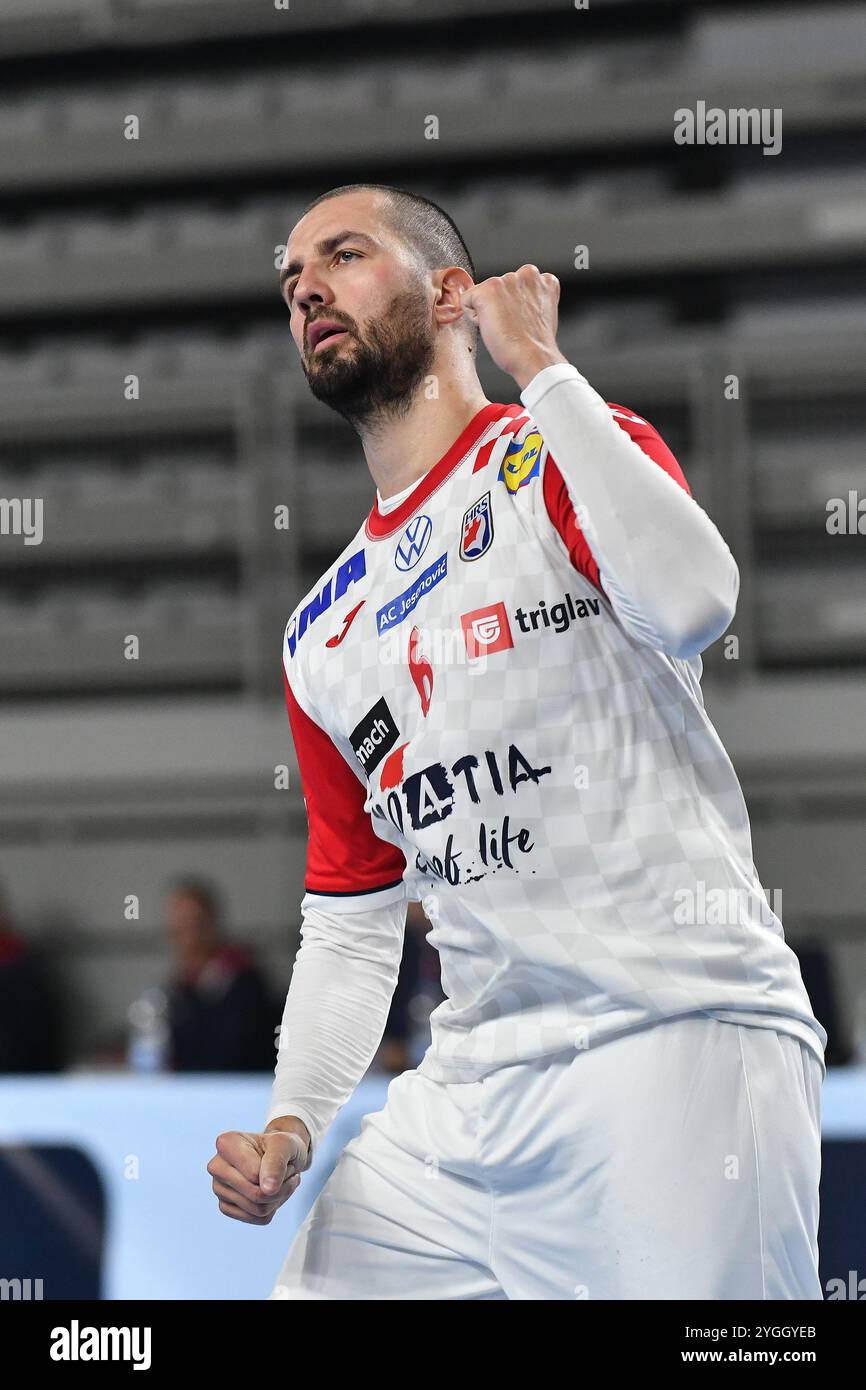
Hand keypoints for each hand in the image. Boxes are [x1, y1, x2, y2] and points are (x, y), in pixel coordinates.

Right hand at [207, 1125, 307, 1225]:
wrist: (281, 1155)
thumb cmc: (281, 1146)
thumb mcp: (284, 1144)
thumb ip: (276, 1162)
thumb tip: (267, 1190)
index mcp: (226, 1143)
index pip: (255, 1174)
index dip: (275, 1171)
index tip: (279, 1157)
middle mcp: (217, 1166)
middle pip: (256, 1194)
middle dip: (280, 1187)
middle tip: (289, 1171)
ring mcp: (219, 1189)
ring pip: (258, 1209)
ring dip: (279, 1197)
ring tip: (281, 1180)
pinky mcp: (226, 1207)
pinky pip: (258, 1219)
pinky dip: (273, 1208)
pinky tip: (272, 1192)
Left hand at [459, 264, 567, 388]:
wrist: (533, 358)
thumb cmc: (535, 346)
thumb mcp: (540, 314)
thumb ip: (529, 300)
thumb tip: (511, 302)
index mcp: (543, 280)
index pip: (516, 286)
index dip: (513, 306)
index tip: (521, 321)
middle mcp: (527, 274)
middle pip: (498, 288)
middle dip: (499, 306)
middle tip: (512, 326)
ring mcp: (507, 280)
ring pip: (482, 293)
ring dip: (488, 311)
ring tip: (505, 327)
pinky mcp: (488, 290)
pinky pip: (466, 300)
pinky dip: (473, 317)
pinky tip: (492, 327)